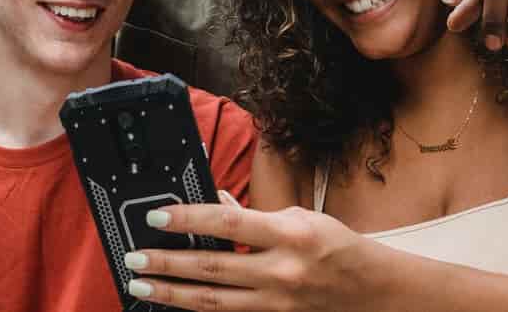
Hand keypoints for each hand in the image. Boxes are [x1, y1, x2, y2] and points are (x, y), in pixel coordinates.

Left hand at [124, 203, 382, 311]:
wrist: (374, 292)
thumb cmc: (337, 246)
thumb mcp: (300, 218)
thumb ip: (255, 216)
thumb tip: (213, 206)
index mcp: (291, 235)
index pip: (230, 225)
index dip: (190, 220)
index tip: (157, 216)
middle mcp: (283, 271)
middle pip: (213, 269)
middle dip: (167, 264)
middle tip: (134, 258)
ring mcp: (278, 302)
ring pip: (213, 302)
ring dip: (172, 294)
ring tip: (141, 286)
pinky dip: (198, 309)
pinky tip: (175, 302)